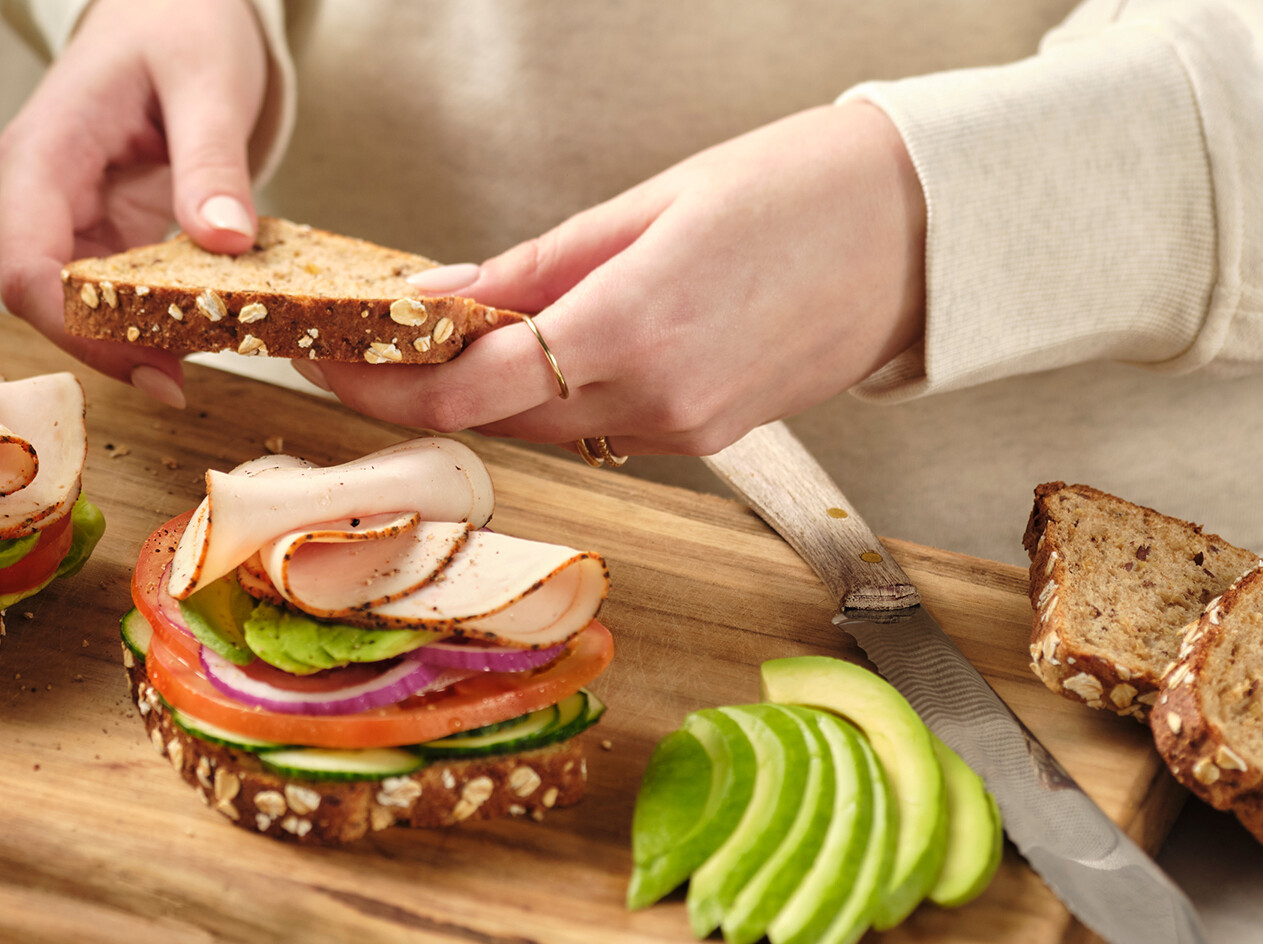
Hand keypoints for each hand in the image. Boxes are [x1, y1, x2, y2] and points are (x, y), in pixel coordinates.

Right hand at [0, 0, 268, 407]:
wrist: (166, 9)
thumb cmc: (178, 26)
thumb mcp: (208, 81)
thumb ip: (213, 162)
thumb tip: (225, 244)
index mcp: (38, 154)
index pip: (27, 271)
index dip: (79, 333)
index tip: (153, 370)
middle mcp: (26, 196)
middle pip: (47, 302)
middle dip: (113, 347)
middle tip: (189, 380)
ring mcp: (52, 220)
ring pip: (74, 308)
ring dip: (134, 338)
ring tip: (205, 349)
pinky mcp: (87, 234)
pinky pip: (106, 293)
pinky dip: (150, 315)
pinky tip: (198, 326)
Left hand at [299, 102, 927, 455]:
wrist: (934, 231)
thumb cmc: (804, 190)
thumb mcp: (646, 206)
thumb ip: (529, 267)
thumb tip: (431, 297)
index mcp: (632, 329)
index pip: (466, 390)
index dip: (381, 385)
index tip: (328, 360)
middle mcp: (659, 399)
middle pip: (492, 418)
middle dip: (415, 391)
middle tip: (356, 349)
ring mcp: (689, 428)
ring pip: (544, 425)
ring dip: (481, 394)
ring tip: (429, 344)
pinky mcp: (711, 434)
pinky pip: (599, 423)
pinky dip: (548, 394)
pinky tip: (524, 353)